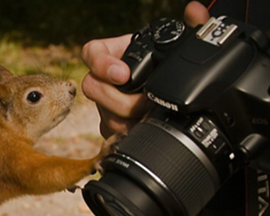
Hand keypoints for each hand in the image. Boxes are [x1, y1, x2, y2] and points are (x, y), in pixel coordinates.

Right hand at [81, 1, 210, 137]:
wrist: (161, 89)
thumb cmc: (162, 64)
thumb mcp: (175, 45)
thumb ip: (189, 27)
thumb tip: (196, 11)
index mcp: (113, 54)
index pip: (91, 53)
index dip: (102, 64)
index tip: (122, 74)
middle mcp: (103, 79)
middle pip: (92, 88)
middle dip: (117, 99)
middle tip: (143, 102)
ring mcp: (104, 103)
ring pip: (102, 113)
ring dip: (125, 118)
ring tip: (147, 117)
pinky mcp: (111, 124)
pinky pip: (111, 132)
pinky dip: (127, 132)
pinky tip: (143, 129)